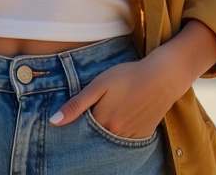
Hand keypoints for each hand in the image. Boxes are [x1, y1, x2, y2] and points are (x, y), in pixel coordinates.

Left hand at [49, 21, 215, 138]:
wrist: (162, 77)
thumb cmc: (128, 76)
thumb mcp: (99, 85)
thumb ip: (76, 104)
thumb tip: (53, 122)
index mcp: (103, 122)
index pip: (82, 129)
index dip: (77, 121)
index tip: (76, 114)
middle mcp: (116, 134)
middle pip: (96, 136)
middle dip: (90, 129)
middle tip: (96, 110)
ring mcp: (131, 137)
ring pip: (110, 139)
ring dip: (106, 131)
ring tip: (109, 112)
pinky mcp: (143, 135)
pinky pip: (126, 140)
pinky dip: (120, 133)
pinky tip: (122, 117)